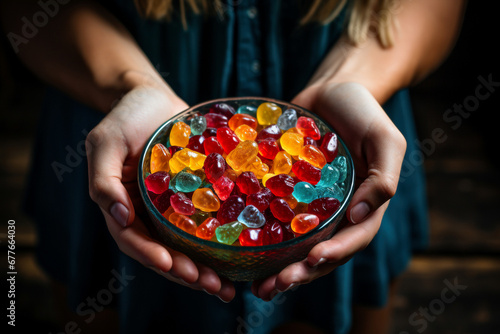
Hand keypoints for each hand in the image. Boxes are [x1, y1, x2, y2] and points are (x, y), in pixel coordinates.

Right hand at [86, 86, 234, 301]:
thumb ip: (103, 179)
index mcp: (124, 206)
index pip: (134, 240)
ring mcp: (173, 206)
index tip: (174, 266)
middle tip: (214, 286)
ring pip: (188, 244)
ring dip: (206, 267)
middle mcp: (149, 212)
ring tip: (228, 286)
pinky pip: (207, 221)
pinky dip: (220, 242)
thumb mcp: (104, 142)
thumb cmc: (125, 117)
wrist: (153, 97)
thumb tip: (119, 215)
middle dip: (187, 272)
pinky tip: (241, 254)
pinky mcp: (196, 194)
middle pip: (166, 251)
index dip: (152, 256)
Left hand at [252, 82, 405, 300]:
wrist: (333, 90)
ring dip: (279, 268)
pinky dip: (263, 238)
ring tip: (258, 287)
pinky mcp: (287, 192)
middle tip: (274, 288)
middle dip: (300, 273)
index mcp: (364, 206)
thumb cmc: (364, 111)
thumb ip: (384, 178)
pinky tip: (242, 251)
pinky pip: (275, 218)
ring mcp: (310, 205)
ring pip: (297, 245)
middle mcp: (337, 212)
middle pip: (321, 252)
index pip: (353, 239)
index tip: (312, 260)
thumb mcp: (385, 140)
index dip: (335, 254)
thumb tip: (358, 216)